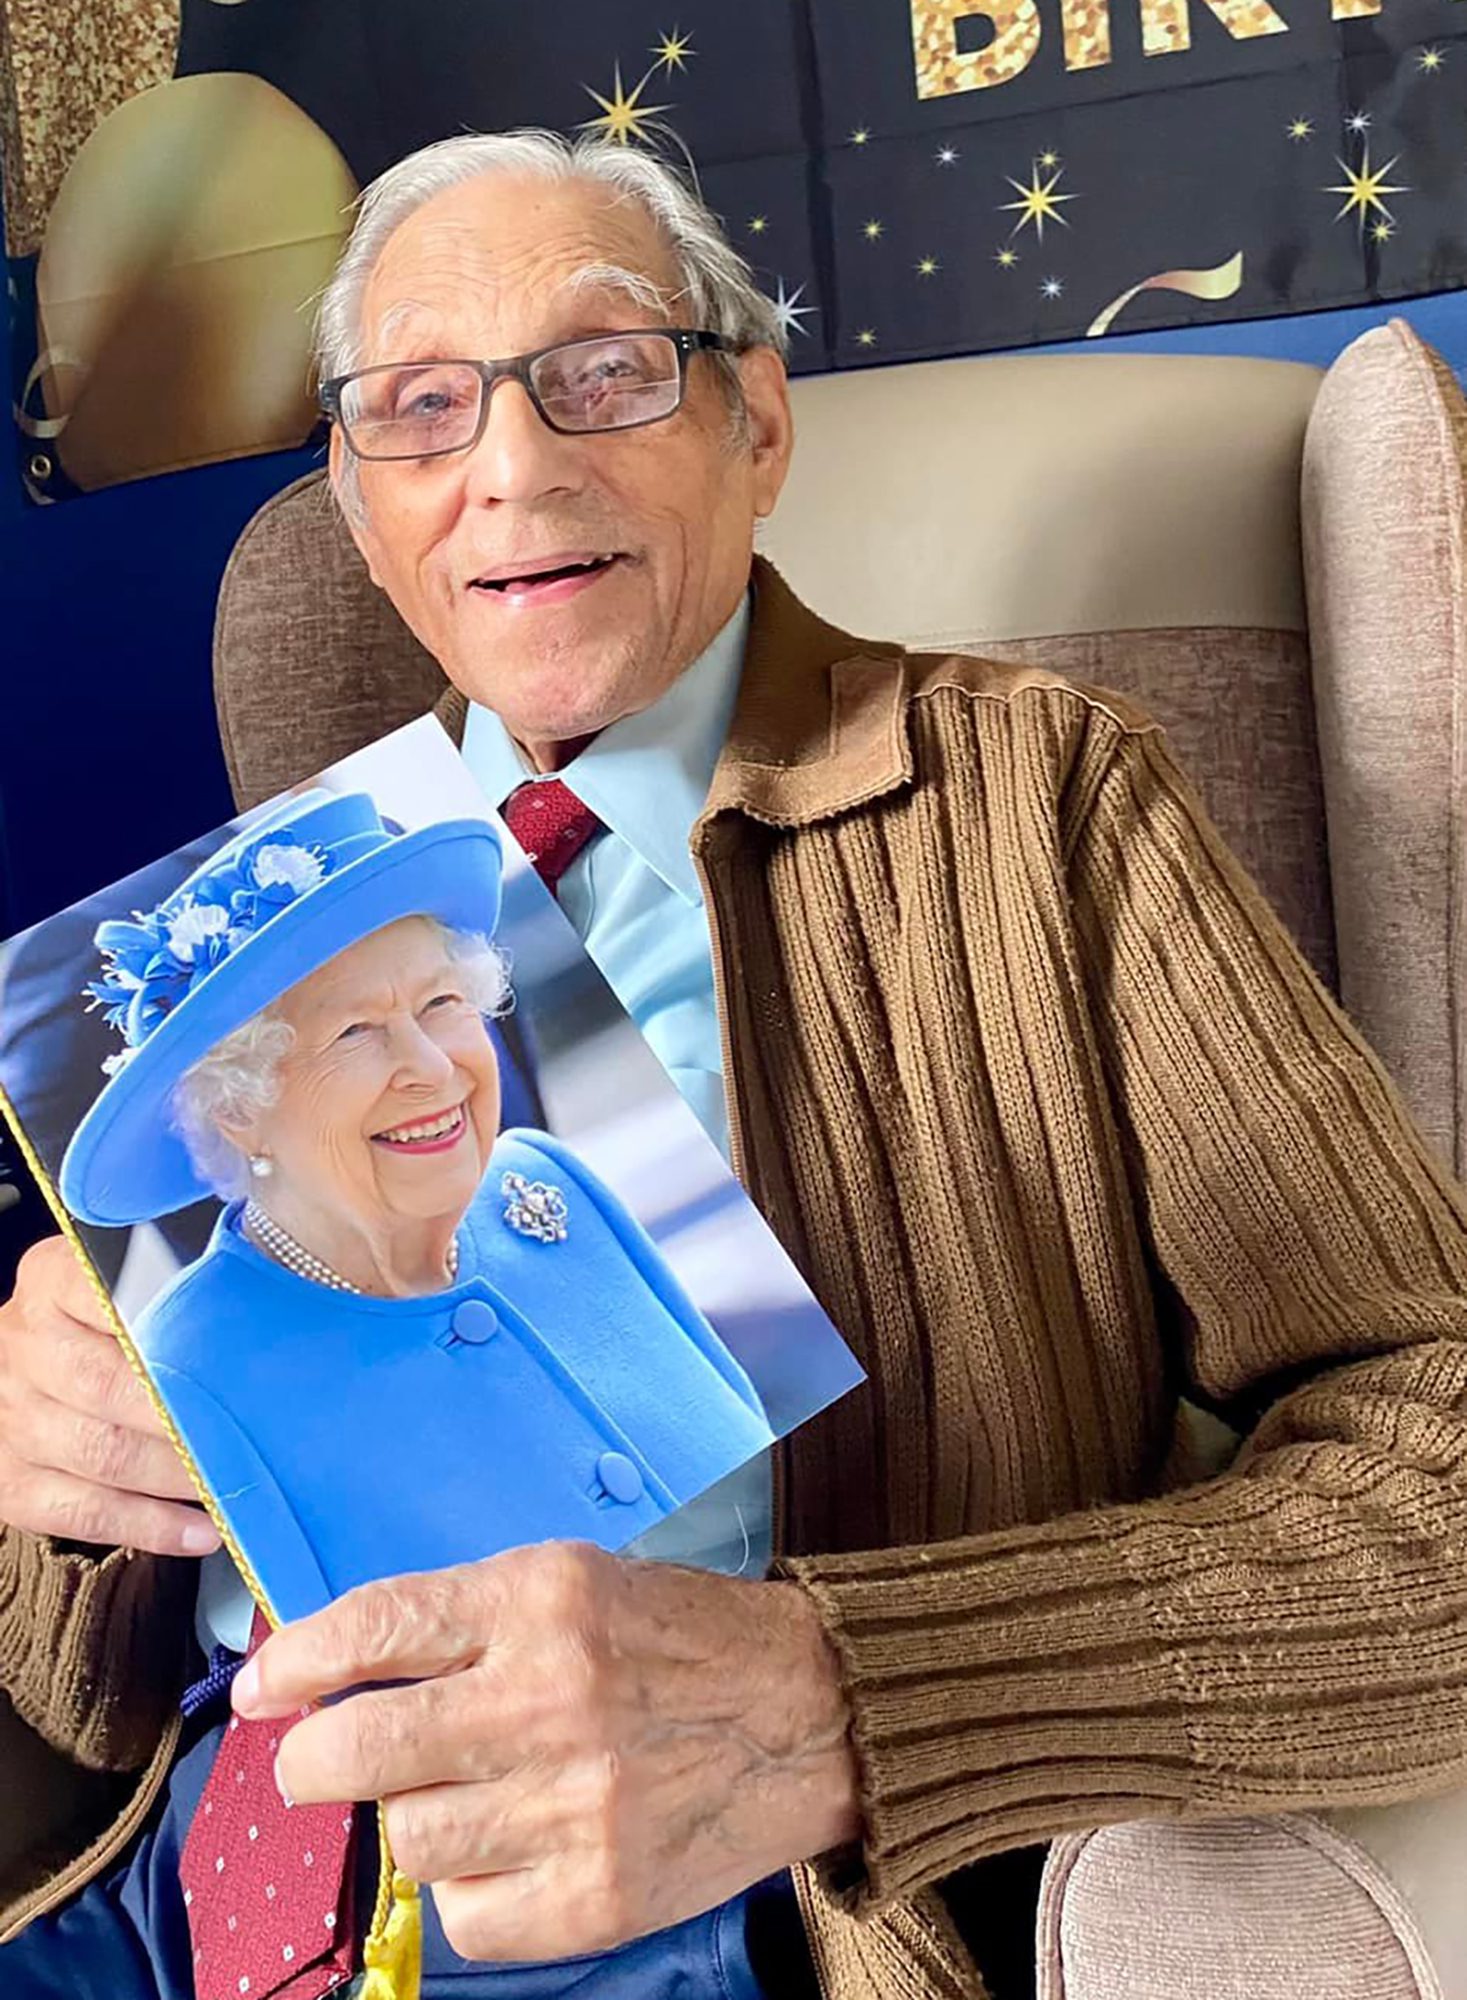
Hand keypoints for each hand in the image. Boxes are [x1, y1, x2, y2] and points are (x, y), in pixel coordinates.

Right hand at [0, 1234, 219, 1556]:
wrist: (33, 1365)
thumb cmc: (112, 1320)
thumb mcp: (128, 1278)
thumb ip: (176, 1282)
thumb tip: (260, 1302)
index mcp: (52, 1281)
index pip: (111, 1296)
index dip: (171, 1328)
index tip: (227, 1355)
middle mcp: (22, 1346)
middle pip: (105, 1385)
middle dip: (183, 1416)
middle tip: (247, 1431)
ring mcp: (11, 1417)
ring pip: (99, 1453)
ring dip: (176, 1477)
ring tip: (235, 1484)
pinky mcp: (11, 1480)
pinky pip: (82, 1511)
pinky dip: (148, 1526)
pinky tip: (200, 1531)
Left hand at [234, 1543, 860, 1960]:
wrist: (810, 1714)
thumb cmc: (679, 1640)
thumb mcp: (574, 1582)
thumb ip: (464, 1620)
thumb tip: (337, 1669)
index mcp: (544, 1599)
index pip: (378, 1627)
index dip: (297, 1663)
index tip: (262, 1690)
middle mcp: (553, 1697)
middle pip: (361, 1750)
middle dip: (313, 1760)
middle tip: (319, 1761)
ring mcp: (576, 1805)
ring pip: (408, 1836)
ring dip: (413, 1816)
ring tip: (466, 1793)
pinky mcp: (597, 1897)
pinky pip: (463, 1916)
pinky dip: (467, 1887)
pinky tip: (509, 1845)